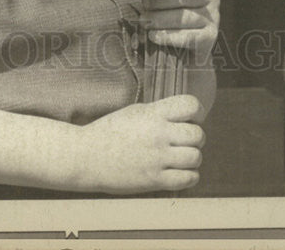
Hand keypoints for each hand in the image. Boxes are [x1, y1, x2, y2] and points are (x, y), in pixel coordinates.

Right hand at [76, 95, 204, 192]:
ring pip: (196, 157)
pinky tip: (178, 172)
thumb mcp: (134, 112)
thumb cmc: (109, 131)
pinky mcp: (154, 180)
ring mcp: (157, 158)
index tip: (190, 118)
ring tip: (180, 158)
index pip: (191, 105)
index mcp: (153, 113)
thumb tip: (184, 117)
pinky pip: (188, 179)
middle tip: (183, 141)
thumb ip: (159, 113)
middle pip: (198, 134)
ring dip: (192, 158)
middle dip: (195, 138)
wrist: (86, 157)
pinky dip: (189, 176)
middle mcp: (159, 134)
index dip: (196, 112)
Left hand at [140, 0, 219, 62]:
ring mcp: (213, 17)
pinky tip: (153, 36)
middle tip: (144, 4)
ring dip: (162, 18)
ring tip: (145, 21)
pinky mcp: (210, 37)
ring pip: (187, 15)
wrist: (181, 50)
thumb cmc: (167, 12)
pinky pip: (189, 37)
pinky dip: (168, 36)